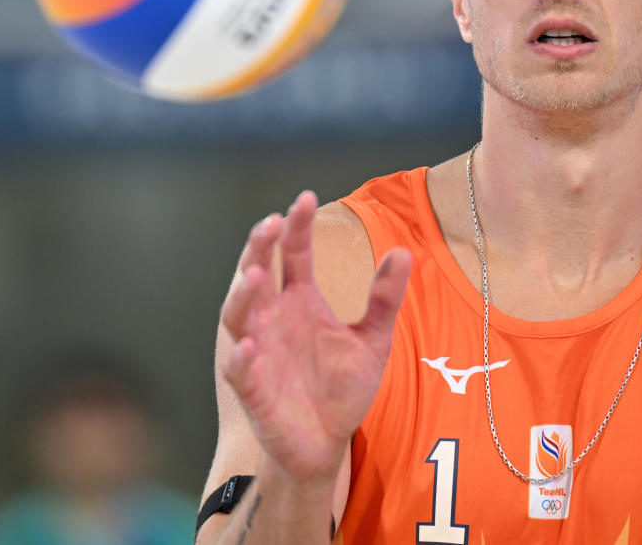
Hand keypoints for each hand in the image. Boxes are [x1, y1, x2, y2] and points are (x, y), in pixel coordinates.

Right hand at [220, 191, 411, 482]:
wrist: (328, 442)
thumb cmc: (342, 388)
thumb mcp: (372, 339)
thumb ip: (383, 298)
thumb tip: (403, 252)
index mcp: (301, 300)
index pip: (293, 254)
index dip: (296, 226)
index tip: (304, 198)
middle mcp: (274, 319)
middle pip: (257, 273)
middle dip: (260, 248)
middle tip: (271, 223)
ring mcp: (259, 351)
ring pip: (238, 316)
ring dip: (243, 295)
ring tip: (256, 274)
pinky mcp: (253, 389)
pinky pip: (240, 370)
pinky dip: (241, 358)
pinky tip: (248, 346)